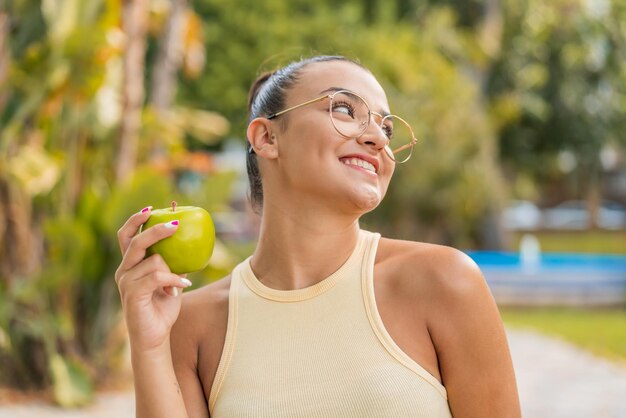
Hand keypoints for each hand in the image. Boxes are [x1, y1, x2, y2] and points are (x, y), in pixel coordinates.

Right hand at [115, 206, 191, 352]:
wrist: (154, 337)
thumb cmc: (162, 308)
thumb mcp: (171, 281)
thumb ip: (173, 264)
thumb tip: (190, 244)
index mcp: (129, 265)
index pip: (126, 236)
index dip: (136, 220)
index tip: (151, 208)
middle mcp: (124, 271)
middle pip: (136, 241)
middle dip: (156, 229)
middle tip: (176, 224)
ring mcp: (126, 283)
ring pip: (152, 261)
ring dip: (172, 268)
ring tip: (181, 280)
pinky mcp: (132, 294)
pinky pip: (156, 277)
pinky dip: (173, 279)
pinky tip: (183, 284)